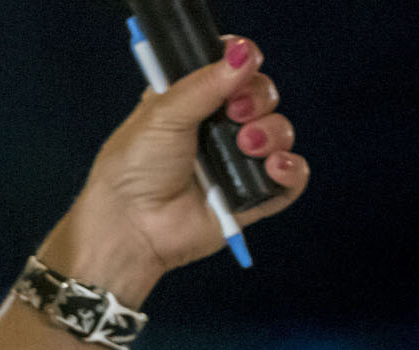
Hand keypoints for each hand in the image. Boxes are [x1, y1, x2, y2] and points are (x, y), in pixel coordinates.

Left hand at [45, 36, 309, 302]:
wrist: (128, 227)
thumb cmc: (131, 170)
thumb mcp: (162, 114)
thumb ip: (205, 83)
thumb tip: (244, 52)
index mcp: (191, 105)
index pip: (232, 72)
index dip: (242, 66)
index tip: (241, 67)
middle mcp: (215, 131)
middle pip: (262, 98)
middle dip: (258, 99)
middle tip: (236, 112)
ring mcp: (234, 164)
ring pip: (279, 134)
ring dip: (271, 133)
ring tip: (245, 144)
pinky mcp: (248, 198)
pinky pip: (288, 181)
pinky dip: (290, 171)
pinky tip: (274, 166)